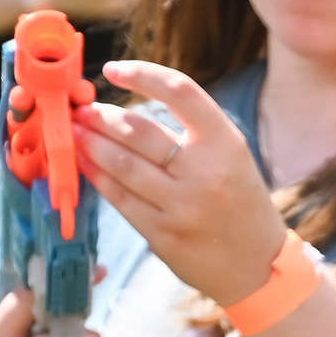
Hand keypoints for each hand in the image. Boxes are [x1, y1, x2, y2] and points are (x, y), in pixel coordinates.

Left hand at [76, 60, 289, 308]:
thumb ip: (192, 133)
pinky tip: (85, 164)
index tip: (113, 70)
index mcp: (226, 144)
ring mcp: (183, 206)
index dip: (142, 74)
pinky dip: (97, 176)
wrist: (259, 266)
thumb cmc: (240, 205)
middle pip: (139, 130)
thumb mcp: (232, 159)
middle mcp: (206, 172)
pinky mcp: (163, 234)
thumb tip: (129, 108)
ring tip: (76, 133)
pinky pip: (120, 198)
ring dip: (91, 144)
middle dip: (102, 116)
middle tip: (83, 111)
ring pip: (122, 164)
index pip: (180, 92)